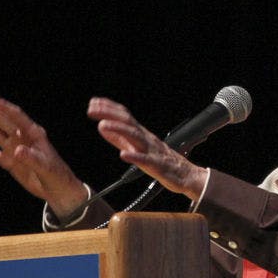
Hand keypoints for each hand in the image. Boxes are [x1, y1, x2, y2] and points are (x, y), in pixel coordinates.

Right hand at [0, 96, 88, 218]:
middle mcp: (22, 138)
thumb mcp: (46, 168)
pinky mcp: (9, 161)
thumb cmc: (57, 176)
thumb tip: (17, 150)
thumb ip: (32, 159)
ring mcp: (14, 149)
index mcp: (34, 134)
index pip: (16, 116)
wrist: (58, 190)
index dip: (3, 107)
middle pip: (1, 122)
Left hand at [87, 97, 207, 200]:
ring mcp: (152, 151)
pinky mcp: (157, 166)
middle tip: (92, 109)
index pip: (124, 116)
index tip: (93, 103)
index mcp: (141, 134)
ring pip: (135, 137)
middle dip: (110, 114)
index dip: (109, 108)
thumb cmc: (160, 161)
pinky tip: (123, 154)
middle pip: (128, 122)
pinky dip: (134, 156)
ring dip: (119, 129)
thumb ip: (118, 138)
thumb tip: (102, 127)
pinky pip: (146, 161)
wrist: (185, 175)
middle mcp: (146, 139)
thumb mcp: (135, 147)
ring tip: (103, 125)